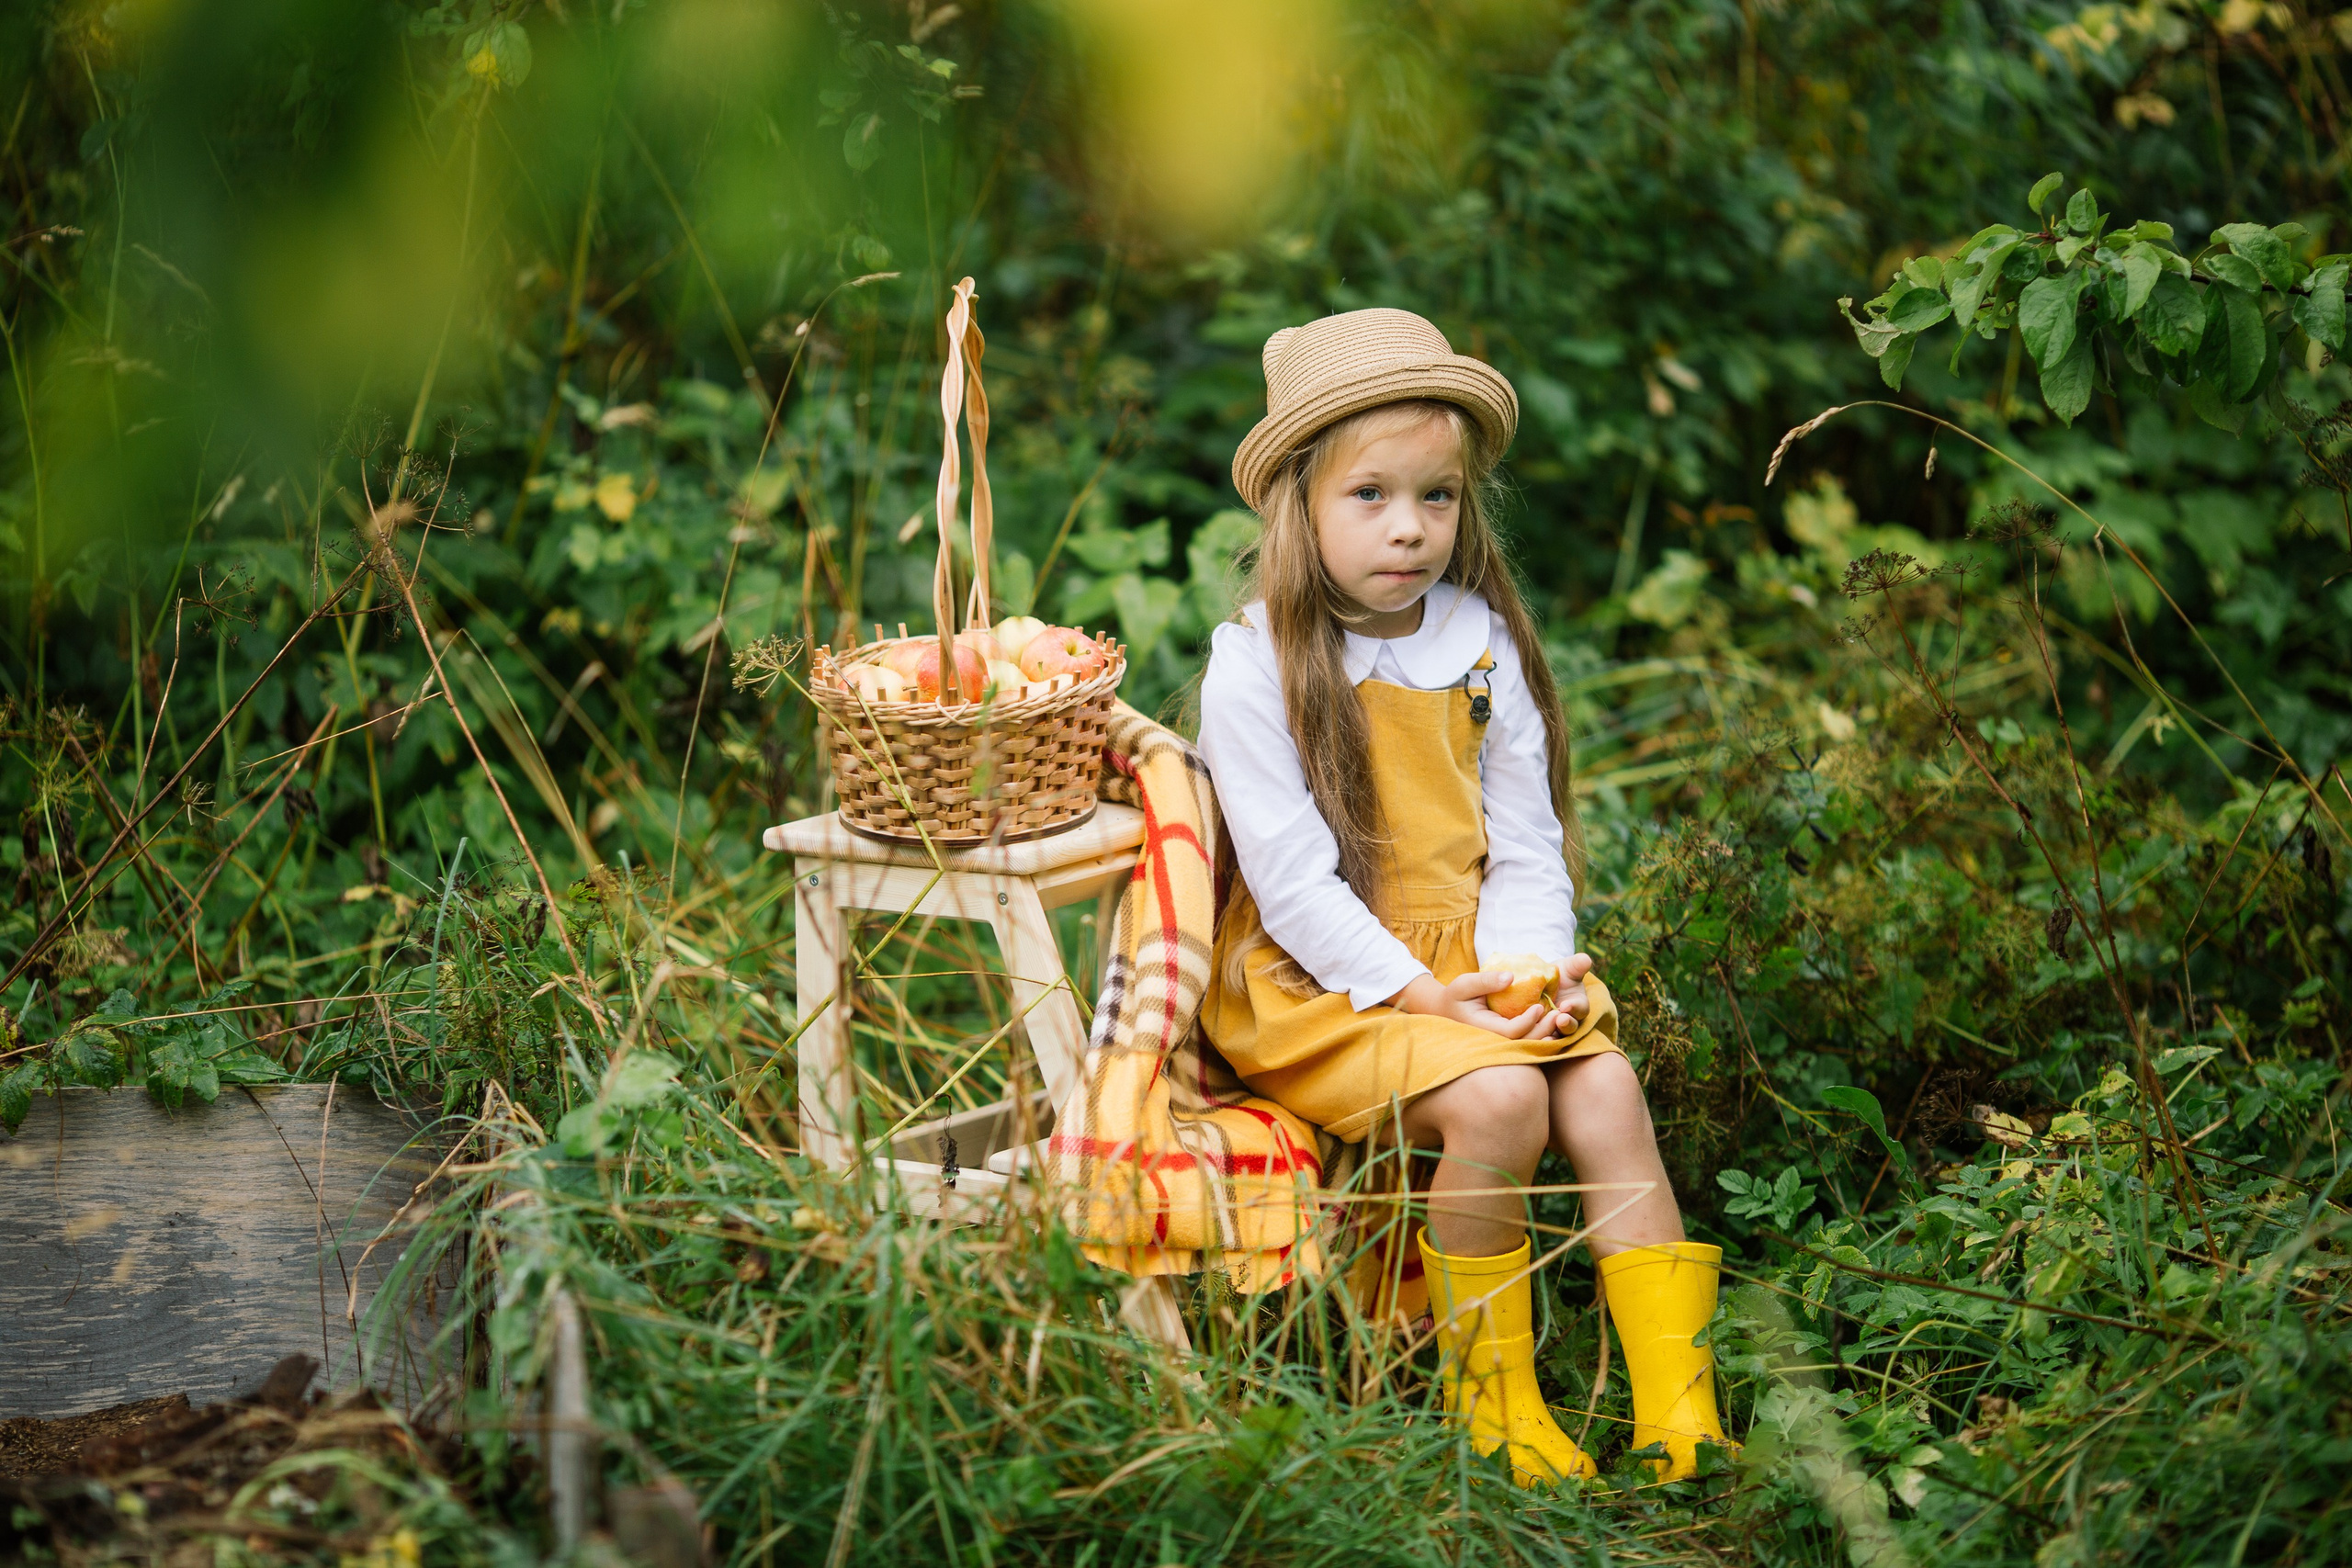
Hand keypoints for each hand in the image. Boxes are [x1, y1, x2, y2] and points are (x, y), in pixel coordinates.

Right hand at [1386, 969, 1554, 1038]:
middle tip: (1559, 1013)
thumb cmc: (1454, 996)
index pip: (1511, 1032)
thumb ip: (1485, 981)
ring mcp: (1500, 1044)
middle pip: (1524, 1042)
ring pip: (1527, 1045)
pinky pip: (1526, 1041)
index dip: (1527, 1021)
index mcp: (1482, 1030)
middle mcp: (1493, 1041)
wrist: (1446, 1011)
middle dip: (1543, 1030)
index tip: (1539, 1006)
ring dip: (1546, 1034)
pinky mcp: (1506, 1041)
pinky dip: (1541, 1034)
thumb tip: (1511, 977)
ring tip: (1561, 1018)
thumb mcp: (1464, 984)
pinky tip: (1554, 1024)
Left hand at [1533, 953, 1595, 1038]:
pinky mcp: (1538, 1033)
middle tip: (1559, 1019)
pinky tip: (1527, 1042)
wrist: (1540, 982)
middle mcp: (1568, 1020)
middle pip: (1570, 1027)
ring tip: (1546, 1035)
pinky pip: (1538, 1040)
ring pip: (1555, 1036)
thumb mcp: (1568, 968)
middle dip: (1566, 1024)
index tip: (1565, 1005)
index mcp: (1578, 1005)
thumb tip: (1586, 959)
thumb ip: (1577, 964)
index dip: (1574, 1007)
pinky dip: (1535, 1042)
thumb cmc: (1559, 974)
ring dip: (1551, 1035)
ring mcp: (1553, 1028)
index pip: (1580, 1008)